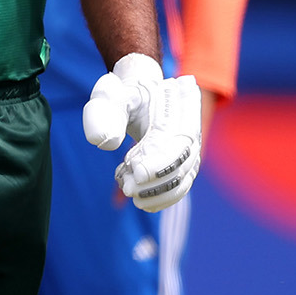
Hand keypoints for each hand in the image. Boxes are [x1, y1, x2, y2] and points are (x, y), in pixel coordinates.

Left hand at [83, 53, 200, 212]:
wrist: (135, 98)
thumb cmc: (122, 95)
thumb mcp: (110, 95)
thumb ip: (105, 112)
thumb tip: (105, 142)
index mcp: (179, 107)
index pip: (179, 140)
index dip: (162, 161)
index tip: (137, 173)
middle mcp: (191, 129)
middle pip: (184, 163)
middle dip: (155, 181)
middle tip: (126, 187)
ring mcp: (190, 149)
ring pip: (182, 180)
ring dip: (156, 193)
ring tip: (127, 189)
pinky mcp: (183, 166)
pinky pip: (179, 188)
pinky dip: (160, 199)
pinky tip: (139, 200)